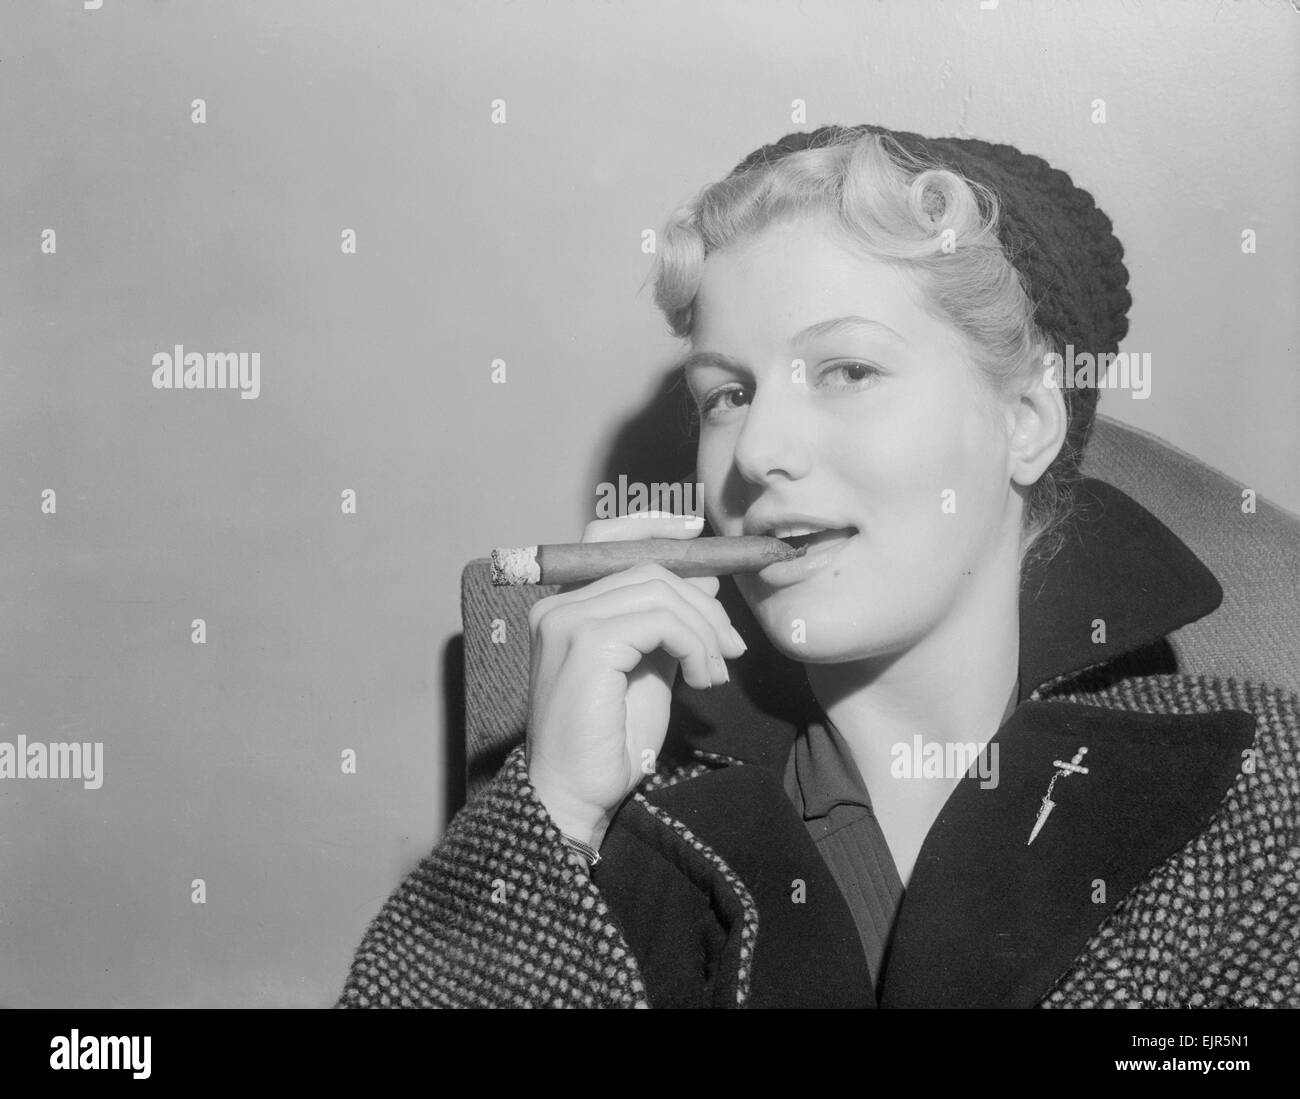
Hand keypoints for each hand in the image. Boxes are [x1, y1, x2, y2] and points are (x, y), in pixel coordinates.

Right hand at [525, 513, 746, 850]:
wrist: (578, 794)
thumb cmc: (611, 740)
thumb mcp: (650, 667)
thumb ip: (668, 622)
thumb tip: (704, 579)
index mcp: (566, 608)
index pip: (604, 540)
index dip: (652, 526)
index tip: (697, 533)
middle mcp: (558, 606)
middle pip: (647, 567)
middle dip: (703, 603)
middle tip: (731, 647)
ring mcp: (567, 621)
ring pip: (660, 591)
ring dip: (704, 631)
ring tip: (715, 672)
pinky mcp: (586, 643)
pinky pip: (661, 620)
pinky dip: (695, 644)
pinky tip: (703, 680)